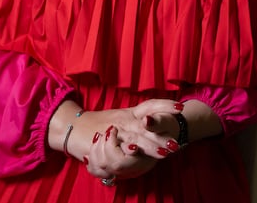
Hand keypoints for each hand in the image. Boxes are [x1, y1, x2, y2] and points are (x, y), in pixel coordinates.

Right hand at [57, 98, 183, 180]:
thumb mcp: (122, 119)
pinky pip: (118, 146)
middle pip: (147, 125)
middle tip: (178, 143)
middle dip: (164, 134)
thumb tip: (157, 124)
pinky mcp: (105, 141)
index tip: (181, 107)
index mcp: (131, 113)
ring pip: (136, 138)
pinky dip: (126, 149)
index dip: (165, 105)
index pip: (150, 105)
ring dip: (151, 145)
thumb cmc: (101, 124)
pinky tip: (135, 152)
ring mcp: (116, 131)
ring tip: (167, 151)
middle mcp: (125, 120)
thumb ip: (140, 122)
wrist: (74, 127)